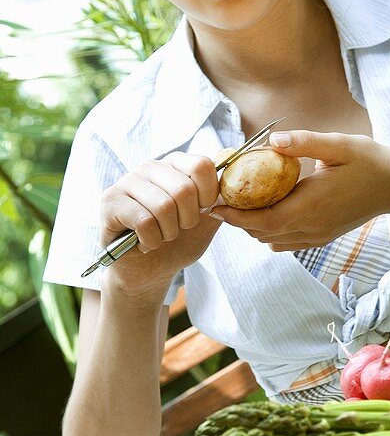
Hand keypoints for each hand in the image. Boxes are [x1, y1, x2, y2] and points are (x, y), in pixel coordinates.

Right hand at [99, 152, 221, 298]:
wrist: (150, 271)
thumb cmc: (179, 242)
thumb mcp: (208, 221)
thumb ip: (221, 201)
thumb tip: (233, 187)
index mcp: (176, 164)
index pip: (202, 165)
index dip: (208, 195)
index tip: (202, 212)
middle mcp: (150, 166)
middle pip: (184, 188)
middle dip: (188, 220)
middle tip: (178, 230)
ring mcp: (127, 181)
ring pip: (163, 206)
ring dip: (168, 233)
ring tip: (161, 237)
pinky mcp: (110, 201)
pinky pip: (143, 221)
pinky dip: (151, 241)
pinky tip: (145, 243)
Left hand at [211, 130, 389, 250]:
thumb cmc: (369, 161)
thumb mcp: (337, 145)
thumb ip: (302, 142)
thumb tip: (271, 140)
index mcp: (311, 206)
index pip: (262, 220)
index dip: (234, 216)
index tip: (214, 205)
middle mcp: (312, 227)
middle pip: (262, 233)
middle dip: (239, 220)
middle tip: (224, 198)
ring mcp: (318, 235)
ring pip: (273, 241)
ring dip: (255, 226)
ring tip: (244, 202)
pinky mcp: (323, 236)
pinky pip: (287, 242)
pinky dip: (271, 230)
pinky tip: (270, 209)